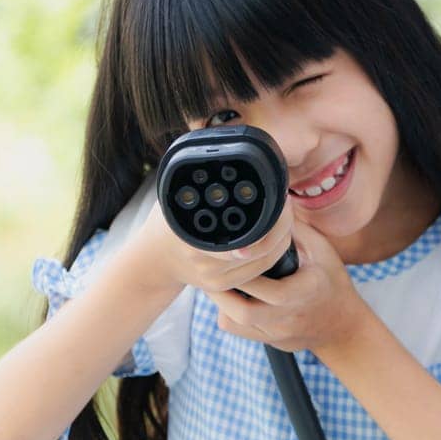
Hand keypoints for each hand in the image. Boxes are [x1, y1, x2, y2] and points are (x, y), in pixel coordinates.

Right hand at [132, 194, 297, 296]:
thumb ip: (195, 187)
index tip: (281, 199)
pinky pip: (260, 271)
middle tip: (287, 202)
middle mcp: (205, 261)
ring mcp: (215, 278)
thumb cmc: (165, 225)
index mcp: (192, 237)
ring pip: (264, 261)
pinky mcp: (223, 286)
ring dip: (282, 238)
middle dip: (281, 225)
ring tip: (286, 215)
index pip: (246, 232)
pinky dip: (275, 253)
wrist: (153, 261)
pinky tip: (280, 237)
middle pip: (261, 248)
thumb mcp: (174, 200)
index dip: (271, 219)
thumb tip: (213, 153)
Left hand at [207, 214, 370, 354]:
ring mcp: (278, 332)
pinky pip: (238, 331)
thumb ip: (295, 232)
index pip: (264, 287)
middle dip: (220, 290)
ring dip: (220, 302)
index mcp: (303, 292)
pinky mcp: (270, 341)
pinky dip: (228, 315)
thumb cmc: (332, 282)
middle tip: (209, 270)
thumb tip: (273, 207)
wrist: (343, 326)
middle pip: (242, 311)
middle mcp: (288, 316)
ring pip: (235, 322)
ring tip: (216, 281)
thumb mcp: (322, 251)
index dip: (241, 272)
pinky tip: (230, 300)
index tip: (229, 256)